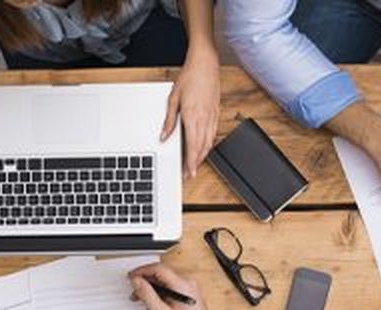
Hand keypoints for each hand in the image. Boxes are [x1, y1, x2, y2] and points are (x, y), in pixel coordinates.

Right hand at [128, 263, 220, 309]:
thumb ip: (148, 296)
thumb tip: (137, 282)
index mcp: (183, 285)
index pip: (159, 269)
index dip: (142, 271)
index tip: (132, 277)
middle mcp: (188, 283)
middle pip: (160, 275)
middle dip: (146, 285)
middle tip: (135, 293)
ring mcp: (189, 288)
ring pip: (164, 284)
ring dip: (152, 294)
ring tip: (145, 307)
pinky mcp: (187, 293)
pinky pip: (169, 290)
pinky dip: (160, 298)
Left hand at [161, 48, 219, 177]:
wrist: (206, 64)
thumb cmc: (190, 78)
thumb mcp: (173, 99)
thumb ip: (169, 120)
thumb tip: (164, 136)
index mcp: (193, 116)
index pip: (193, 146)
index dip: (191, 162)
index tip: (188, 173)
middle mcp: (205, 119)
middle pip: (202, 148)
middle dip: (196, 163)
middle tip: (189, 174)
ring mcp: (212, 116)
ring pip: (209, 143)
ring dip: (203, 156)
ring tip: (195, 164)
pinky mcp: (216, 113)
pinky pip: (213, 134)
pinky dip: (208, 145)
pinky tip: (204, 148)